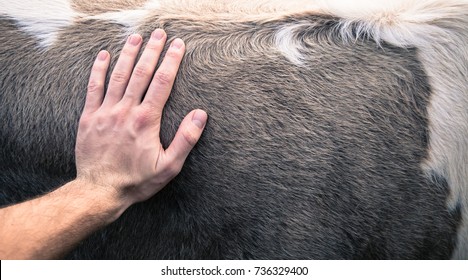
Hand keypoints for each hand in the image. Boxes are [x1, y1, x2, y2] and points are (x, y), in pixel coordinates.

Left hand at [75, 29, 206, 206]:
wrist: (99, 191)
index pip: (162, 82)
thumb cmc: (137, 180)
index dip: (172, 61)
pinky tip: (105, 55)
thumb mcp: (169, 166)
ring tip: (137, 37)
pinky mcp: (89, 117)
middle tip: (160, 33)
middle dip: (152, 50)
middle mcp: (125, 111)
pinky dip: (99, 69)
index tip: (179, 45)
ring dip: (128, 54)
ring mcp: (105, 112)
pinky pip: (93, 87)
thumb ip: (186, 139)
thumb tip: (200, 114)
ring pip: (118, 75)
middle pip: (140, 73)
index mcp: (146, 120)